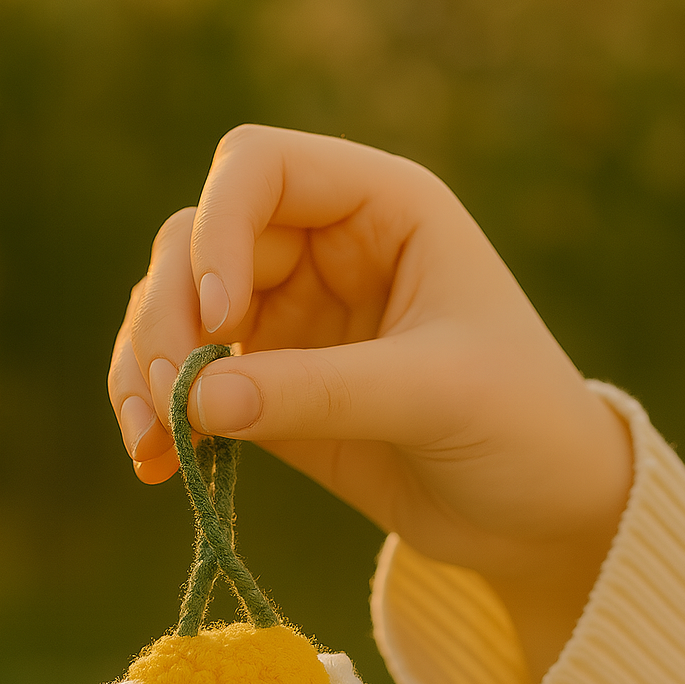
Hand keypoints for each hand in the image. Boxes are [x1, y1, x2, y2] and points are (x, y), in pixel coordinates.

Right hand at [109, 125, 631, 682]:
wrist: (539, 514)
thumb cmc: (520, 426)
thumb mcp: (434, 396)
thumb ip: (320, 392)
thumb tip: (193, 401)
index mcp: (380, 208)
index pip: (258, 169)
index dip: (219, 232)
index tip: (222, 320)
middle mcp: (322, 250)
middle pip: (195, 244)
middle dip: (168, 317)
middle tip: (166, 400)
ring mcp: (289, 322)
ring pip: (175, 313)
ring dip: (145, 370)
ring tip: (150, 445)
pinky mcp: (270, 392)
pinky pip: (188, 385)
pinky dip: (160, 417)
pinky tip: (156, 466)